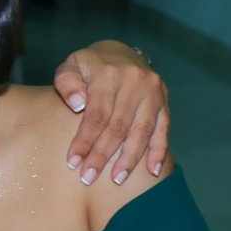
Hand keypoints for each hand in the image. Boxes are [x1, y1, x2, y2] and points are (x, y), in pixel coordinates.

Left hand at [53, 39, 169, 183]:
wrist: (119, 52)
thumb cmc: (89, 65)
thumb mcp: (71, 65)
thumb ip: (67, 83)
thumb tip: (77, 104)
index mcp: (109, 74)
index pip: (96, 115)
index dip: (85, 141)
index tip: (73, 162)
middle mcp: (135, 82)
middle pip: (118, 126)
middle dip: (103, 155)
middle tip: (89, 177)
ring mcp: (153, 91)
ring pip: (142, 130)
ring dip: (130, 158)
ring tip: (117, 179)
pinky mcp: (164, 99)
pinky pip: (163, 128)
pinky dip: (159, 150)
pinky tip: (152, 171)